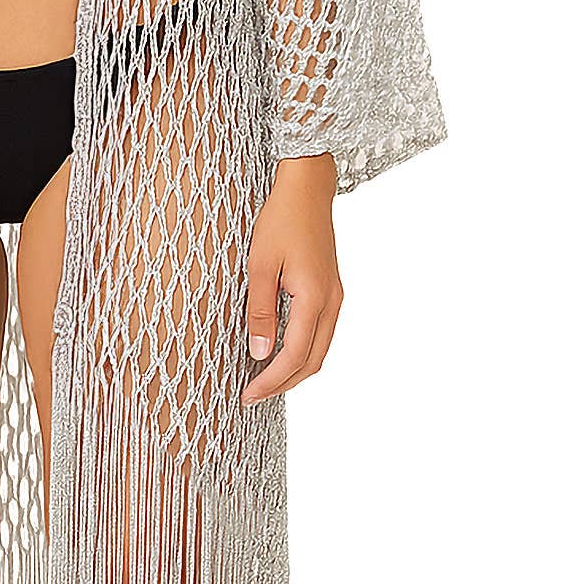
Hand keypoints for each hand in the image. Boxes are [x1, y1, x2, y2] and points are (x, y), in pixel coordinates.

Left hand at [241, 155, 341, 401]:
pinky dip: (302, 350)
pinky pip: (321, 332)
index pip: (294, 356)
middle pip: (313, 361)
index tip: (247, 395)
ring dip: (294, 369)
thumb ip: (260, 311)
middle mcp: (332, 302)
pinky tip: (280, 350)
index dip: (271, 381)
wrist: (308, 188)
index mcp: (315, 299)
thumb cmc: (281, 219)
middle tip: (253, 395)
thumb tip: (260, 353)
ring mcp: (335, 296)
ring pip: (320, 349)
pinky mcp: (331, 289)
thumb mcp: (260, 264)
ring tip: (264, 379)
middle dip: (284, 383)